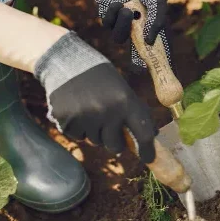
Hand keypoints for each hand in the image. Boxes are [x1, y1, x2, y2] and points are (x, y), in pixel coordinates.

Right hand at [34, 32, 156, 162]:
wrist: (66, 62)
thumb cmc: (100, 78)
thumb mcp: (123, 89)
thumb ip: (136, 111)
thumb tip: (153, 135)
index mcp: (126, 102)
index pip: (143, 134)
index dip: (147, 150)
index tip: (148, 158)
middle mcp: (107, 112)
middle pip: (116, 146)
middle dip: (115, 142)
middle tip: (110, 128)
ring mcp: (86, 118)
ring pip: (95, 142)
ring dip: (95, 132)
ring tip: (90, 110)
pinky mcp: (67, 121)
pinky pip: (78, 137)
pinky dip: (79, 128)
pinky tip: (76, 110)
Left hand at [95, 0, 167, 65]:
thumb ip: (157, 20)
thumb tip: (149, 43)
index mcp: (153, 24)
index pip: (157, 48)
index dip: (159, 63)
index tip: (159, 75)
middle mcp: (137, 26)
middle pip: (136, 52)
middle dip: (136, 62)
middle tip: (137, 69)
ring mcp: (122, 22)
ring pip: (119, 39)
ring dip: (122, 27)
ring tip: (126, 9)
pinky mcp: (107, 14)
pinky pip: (107, 24)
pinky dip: (112, 15)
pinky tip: (117, 2)